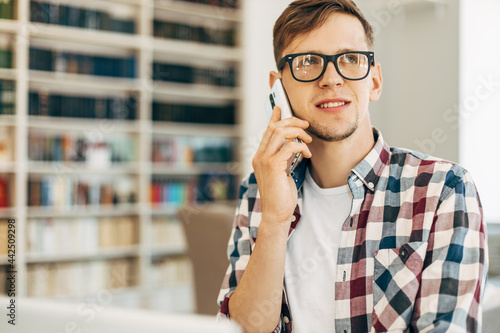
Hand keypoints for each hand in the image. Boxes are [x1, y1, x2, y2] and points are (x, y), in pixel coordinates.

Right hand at [252, 106, 312, 224]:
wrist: (276, 213)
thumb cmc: (281, 195)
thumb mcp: (282, 172)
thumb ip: (283, 158)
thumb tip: (293, 144)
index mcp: (260, 157)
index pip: (267, 131)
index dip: (275, 117)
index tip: (280, 107)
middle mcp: (259, 156)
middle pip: (274, 128)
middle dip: (292, 122)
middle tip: (306, 125)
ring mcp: (264, 160)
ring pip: (280, 133)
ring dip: (298, 132)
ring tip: (308, 140)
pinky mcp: (273, 166)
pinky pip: (289, 146)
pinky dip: (302, 146)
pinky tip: (308, 154)